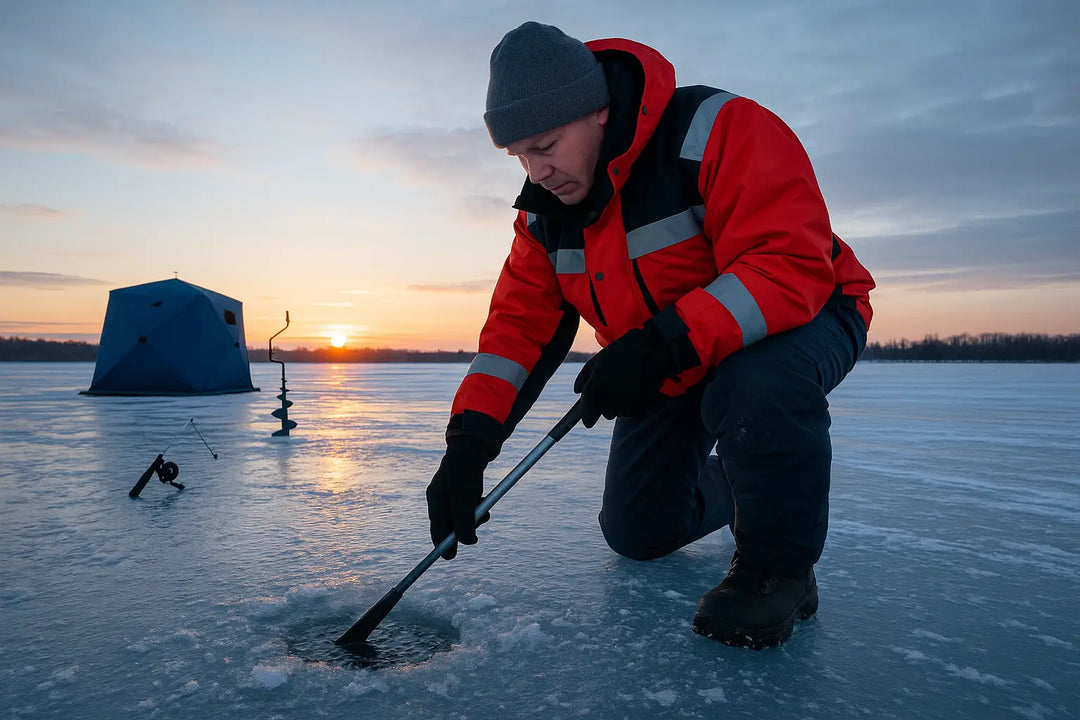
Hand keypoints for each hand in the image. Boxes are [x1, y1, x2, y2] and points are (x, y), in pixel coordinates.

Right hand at [426, 436, 489, 559]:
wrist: (473, 445)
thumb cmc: (466, 471)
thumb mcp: (465, 499)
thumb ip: (464, 522)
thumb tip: (467, 542)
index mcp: (435, 500)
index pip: (436, 530)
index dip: (443, 545)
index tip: (450, 557)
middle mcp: (439, 498)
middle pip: (449, 524)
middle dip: (464, 528)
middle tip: (481, 521)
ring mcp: (449, 493)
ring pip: (460, 515)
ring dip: (473, 517)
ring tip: (484, 510)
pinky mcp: (459, 488)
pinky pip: (466, 506)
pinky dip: (476, 507)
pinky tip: (483, 499)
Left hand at [573, 326, 668, 427]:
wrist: (649, 348)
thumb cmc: (621, 352)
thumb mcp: (598, 359)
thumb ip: (584, 376)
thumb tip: (576, 391)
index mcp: (596, 383)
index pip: (588, 407)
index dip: (588, 416)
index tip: (589, 423)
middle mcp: (610, 395)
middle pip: (606, 413)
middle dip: (608, 407)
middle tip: (615, 393)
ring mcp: (626, 400)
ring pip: (620, 413)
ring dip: (621, 406)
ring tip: (628, 389)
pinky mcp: (642, 403)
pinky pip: (633, 412)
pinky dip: (634, 406)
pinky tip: (637, 391)